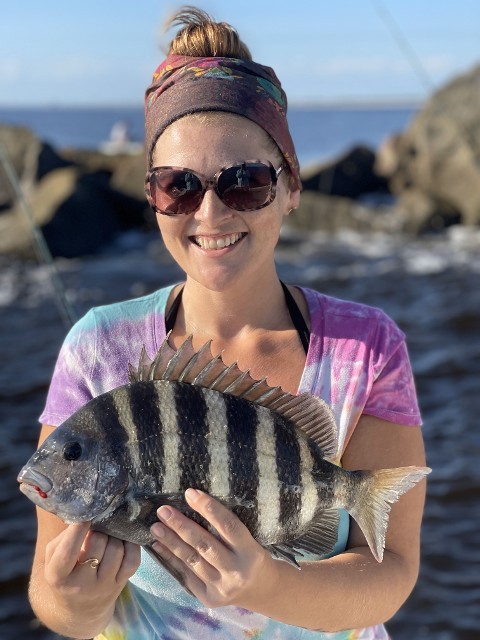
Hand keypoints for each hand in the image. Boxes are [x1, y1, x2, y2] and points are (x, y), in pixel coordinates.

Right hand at [44, 523, 139, 625]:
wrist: (79, 610)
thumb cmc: (64, 574)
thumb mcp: (53, 559)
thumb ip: (64, 537)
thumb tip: (85, 515)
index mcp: (58, 577)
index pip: (68, 552)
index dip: (77, 530)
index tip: (85, 516)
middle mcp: (81, 585)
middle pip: (98, 544)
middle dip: (99, 530)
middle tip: (98, 526)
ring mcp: (104, 586)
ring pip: (116, 549)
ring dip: (114, 536)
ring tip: (108, 534)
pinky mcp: (120, 585)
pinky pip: (133, 560)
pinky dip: (131, 545)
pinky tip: (124, 541)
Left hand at [150, 489, 277, 608]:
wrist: (262, 591)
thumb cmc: (252, 556)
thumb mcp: (250, 539)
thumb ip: (227, 527)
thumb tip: (195, 502)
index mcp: (251, 552)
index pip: (228, 526)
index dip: (208, 508)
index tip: (189, 493)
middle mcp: (236, 571)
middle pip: (204, 544)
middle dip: (181, 525)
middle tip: (163, 510)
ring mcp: (221, 587)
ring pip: (192, 560)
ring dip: (171, 542)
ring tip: (156, 527)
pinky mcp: (209, 598)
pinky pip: (186, 575)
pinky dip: (171, 559)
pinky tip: (159, 546)